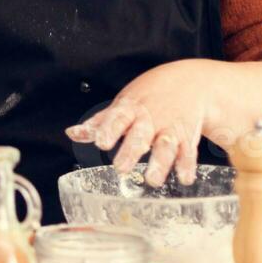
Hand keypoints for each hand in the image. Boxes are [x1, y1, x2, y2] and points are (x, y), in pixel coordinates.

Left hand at [66, 60, 219, 186]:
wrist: (189, 82)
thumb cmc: (148, 97)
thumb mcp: (122, 104)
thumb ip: (99, 122)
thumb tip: (72, 134)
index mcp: (130, 109)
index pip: (117, 119)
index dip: (109, 130)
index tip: (101, 143)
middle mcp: (150, 119)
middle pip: (140, 135)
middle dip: (131, 151)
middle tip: (120, 168)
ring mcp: (170, 129)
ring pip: (165, 146)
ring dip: (160, 163)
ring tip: (152, 180)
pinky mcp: (187, 138)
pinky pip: (188, 153)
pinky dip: (187, 166)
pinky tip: (184, 178)